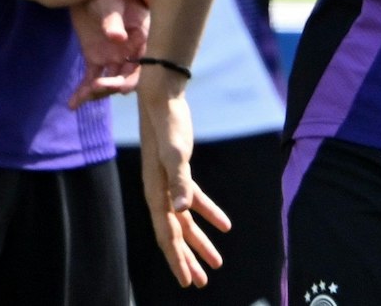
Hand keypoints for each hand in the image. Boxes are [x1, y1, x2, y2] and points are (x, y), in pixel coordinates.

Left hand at [66, 0, 146, 107]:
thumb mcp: (110, 3)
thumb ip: (113, 20)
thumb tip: (119, 38)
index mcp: (143, 37)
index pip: (145, 63)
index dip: (135, 77)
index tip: (121, 88)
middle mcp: (131, 51)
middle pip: (128, 76)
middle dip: (114, 86)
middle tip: (97, 88)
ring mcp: (114, 57)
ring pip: (109, 81)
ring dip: (97, 91)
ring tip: (82, 96)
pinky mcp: (96, 59)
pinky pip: (91, 79)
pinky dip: (82, 93)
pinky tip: (72, 104)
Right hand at [137, 72, 230, 287]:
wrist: (163, 97)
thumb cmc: (168, 123)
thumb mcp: (177, 152)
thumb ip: (180, 181)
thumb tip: (182, 210)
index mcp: (155, 193)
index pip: (167, 235)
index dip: (177, 259)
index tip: (187, 281)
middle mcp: (159, 193)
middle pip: (174, 235)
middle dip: (187, 259)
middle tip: (200, 283)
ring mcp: (168, 183)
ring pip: (184, 221)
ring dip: (199, 242)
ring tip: (216, 262)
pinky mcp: (179, 171)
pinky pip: (195, 199)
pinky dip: (209, 213)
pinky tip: (225, 225)